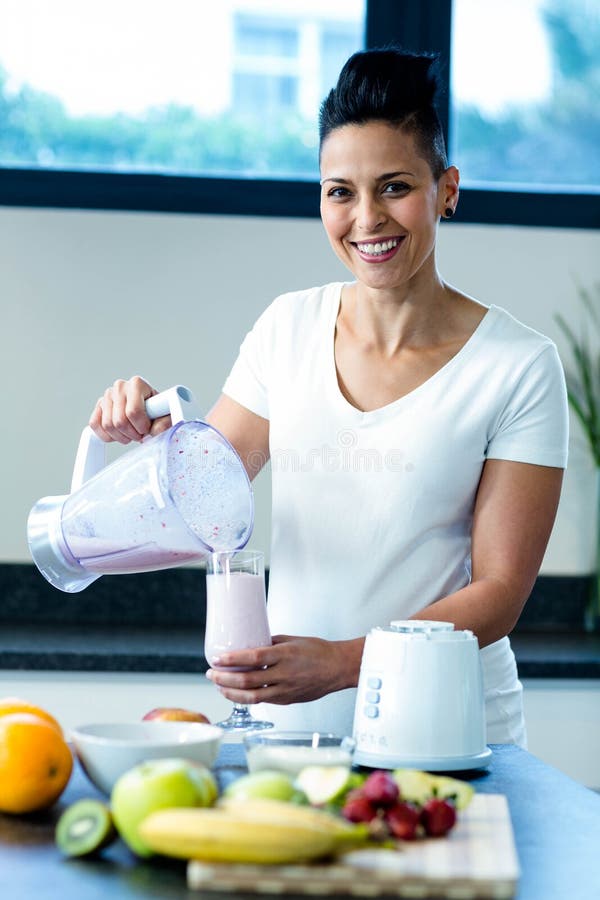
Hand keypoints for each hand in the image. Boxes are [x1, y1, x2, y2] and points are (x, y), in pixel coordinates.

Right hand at [89, 376, 170, 443]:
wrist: (148, 409)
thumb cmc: (157, 411)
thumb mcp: (166, 416)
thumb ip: (164, 424)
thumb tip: (153, 432)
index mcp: (137, 384)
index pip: (133, 412)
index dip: (141, 427)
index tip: (147, 429)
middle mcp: (120, 386)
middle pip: (119, 421)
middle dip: (132, 434)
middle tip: (140, 434)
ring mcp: (107, 395)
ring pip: (108, 425)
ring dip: (121, 437)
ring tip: (131, 434)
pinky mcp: (98, 406)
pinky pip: (95, 425)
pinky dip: (107, 436)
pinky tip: (119, 434)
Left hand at [206, 634, 363, 705]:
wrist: (338, 668)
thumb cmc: (318, 651)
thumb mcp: (292, 640)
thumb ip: (270, 644)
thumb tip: (249, 644)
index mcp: (285, 655)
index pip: (253, 657)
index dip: (232, 660)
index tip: (217, 658)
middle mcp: (284, 674)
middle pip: (248, 680)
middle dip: (225, 678)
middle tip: (211, 673)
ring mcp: (285, 690)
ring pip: (252, 697)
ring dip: (231, 692)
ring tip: (219, 686)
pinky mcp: (287, 700)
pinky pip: (263, 701)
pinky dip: (246, 698)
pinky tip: (236, 693)